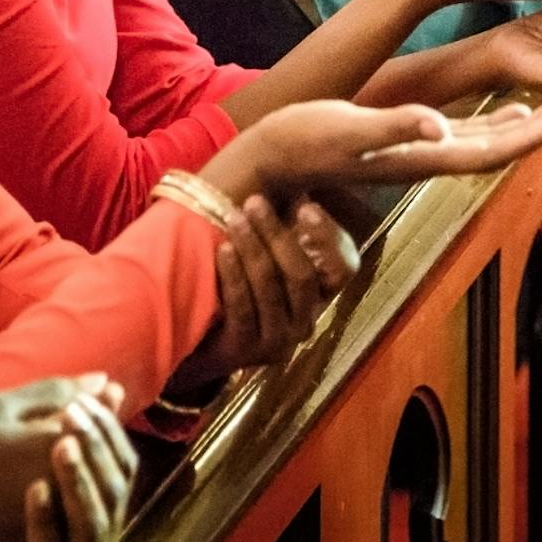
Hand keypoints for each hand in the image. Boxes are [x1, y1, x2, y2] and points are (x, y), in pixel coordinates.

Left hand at [169, 198, 356, 385]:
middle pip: (301, 275)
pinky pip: (243, 307)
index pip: (343, 269)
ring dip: (252, 248)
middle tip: (254, 202)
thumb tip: (296, 188)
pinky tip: (223, 250)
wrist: (199, 343)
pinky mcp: (246, 352)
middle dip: (277, 234)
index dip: (327, 236)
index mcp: (318, 298)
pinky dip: (234, 275)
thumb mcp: (267, 257)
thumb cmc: (238, 289)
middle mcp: (305, 322)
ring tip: (234, 219)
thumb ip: (284, 230)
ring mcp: (277, 341)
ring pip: (271, 288)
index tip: (304, 206)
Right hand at [200, 90, 541, 202]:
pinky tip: (505, 112)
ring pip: (484, 143)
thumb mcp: (349, 130)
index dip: (530, 135)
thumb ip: (395, 129)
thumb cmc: (302, 142)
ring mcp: (417, 156)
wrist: (269, 163)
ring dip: (524, 125)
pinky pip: (462, 137)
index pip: (490, 150)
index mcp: (421, 157)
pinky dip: (491, 124)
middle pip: (498, 147)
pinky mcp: (403, 147)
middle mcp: (426, 160)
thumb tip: (438, 127)